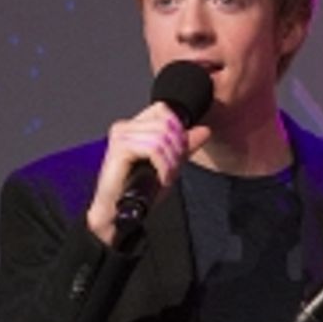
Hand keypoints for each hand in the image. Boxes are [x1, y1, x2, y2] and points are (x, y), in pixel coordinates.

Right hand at [87, 103, 210, 244]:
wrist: (118, 212)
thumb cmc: (137, 190)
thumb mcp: (169, 165)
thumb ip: (185, 146)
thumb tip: (204, 130)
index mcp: (135, 127)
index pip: (163, 109)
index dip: (178, 129)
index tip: (179, 152)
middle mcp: (125, 127)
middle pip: (166, 124)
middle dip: (178, 149)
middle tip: (173, 169)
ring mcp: (121, 136)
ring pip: (162, 137)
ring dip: (171, 161)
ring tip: (166, 176)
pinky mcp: (119, 149)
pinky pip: (154, 149)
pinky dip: (164, 166)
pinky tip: (161, 178)